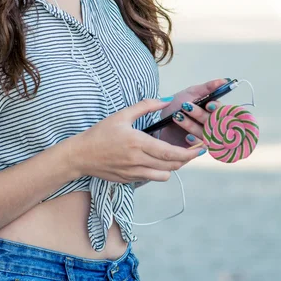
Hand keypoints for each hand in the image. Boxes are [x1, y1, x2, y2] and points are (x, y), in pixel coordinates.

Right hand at [73, 98, 208, 183]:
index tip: (199, 148)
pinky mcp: (129, 180)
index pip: (170, 153)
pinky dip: (157, 171)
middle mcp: (137, 160)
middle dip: (186, 160)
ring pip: (163, 176)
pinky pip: (151, 178)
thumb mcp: (121, 115)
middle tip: (193, 152)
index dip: (188, 153)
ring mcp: (133, 173)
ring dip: (171, 167)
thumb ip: (145, 106)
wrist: (81, 155)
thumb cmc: (100, 133)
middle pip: (171, 166)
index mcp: (137, 143)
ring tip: (173, 156)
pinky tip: (155, 160)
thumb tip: (165, 100)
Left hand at [158, 78, 228, 147]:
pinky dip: (194, 141)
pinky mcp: (198, 148)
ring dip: (191, 125)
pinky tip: (187, 136)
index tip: (208, 104)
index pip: (222, 110)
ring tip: (177, 116)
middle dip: (199, 114)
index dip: (217, 108)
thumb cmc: (176, 106)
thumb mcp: (190, 93)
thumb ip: (207, 88)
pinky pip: (201, 147)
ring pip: (206, 133)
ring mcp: (206, 137)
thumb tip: (224, 80)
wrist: (159, 121)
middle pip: (214, 122)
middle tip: (185, 106)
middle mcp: (212, 124)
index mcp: (212, 110)